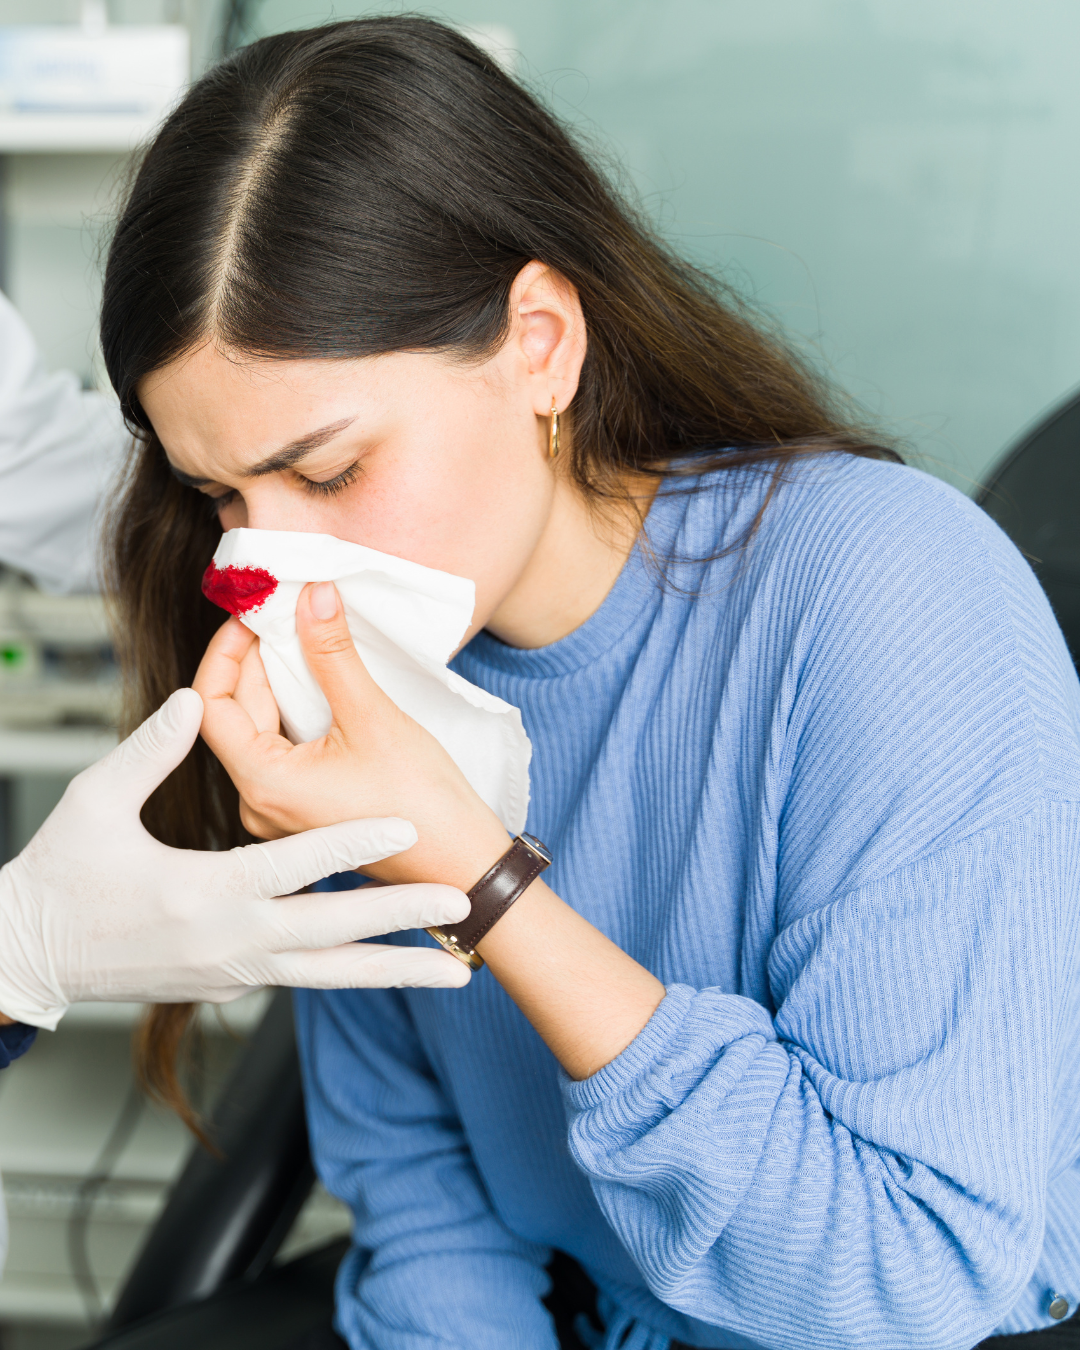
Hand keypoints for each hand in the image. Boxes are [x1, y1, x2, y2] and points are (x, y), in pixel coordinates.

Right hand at [0, 689, 471, 1028]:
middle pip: (334, 931)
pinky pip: (308, 977)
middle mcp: (230, 941)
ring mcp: (236, 970)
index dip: (352, 841)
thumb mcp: (94, 803)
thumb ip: (150, 751)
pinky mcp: (235, 983)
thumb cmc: (59, 879)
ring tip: (457, 969)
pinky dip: (352, 970)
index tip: (405, 825)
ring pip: (332, 974)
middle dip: (402, 918)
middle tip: (462, 906)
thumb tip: (195, 698)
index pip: (295, 865)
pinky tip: (391, 961)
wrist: (31, 957)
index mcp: (203, 892)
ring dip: (396, 968)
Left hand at [194, 581, 510, 889]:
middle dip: (257, 660)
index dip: (225, 653)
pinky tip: (321, 682)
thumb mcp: (372, 716)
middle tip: (286, 613)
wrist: (463, 865)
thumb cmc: (421, 803)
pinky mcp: (306, 811)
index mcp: (263, 784)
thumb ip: (333, 652)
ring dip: (278, 684)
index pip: (210, 706)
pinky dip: (296, 712)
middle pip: (236, 716)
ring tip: (305, 639)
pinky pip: (285, 751)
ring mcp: (281, 812)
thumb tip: (312, 594)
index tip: (255, 615)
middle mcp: (259, 804)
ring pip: (262, 732)